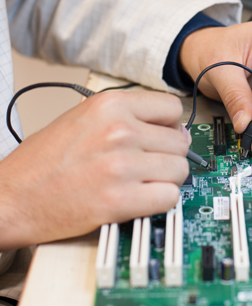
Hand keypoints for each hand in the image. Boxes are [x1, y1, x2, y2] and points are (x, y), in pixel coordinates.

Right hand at [0, 91, 189, 249]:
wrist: (14, 196)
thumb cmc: (46, 160)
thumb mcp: (85, 119)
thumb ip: (130, 117)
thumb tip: (172, 127)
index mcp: (110, 105)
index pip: (173, 108)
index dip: (171, 125)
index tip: (163, 136)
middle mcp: (119, 131)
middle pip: (180, 142)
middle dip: (169, 155)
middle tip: (150, 164)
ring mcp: (121, 166)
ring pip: (180, 170)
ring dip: (167, 179)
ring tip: (143, 182)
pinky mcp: (119, 200)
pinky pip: (169, 197)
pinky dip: (161, 200)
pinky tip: (143, 198)